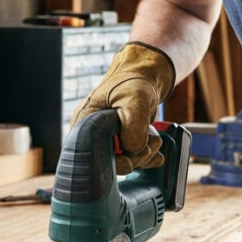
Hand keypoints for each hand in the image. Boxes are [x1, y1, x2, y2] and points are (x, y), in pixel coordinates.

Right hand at [71, 41, 174, 173]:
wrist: (142, 77)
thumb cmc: (132, 83)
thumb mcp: (134, 99)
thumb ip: (133, 125)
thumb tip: (133, 150)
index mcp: (84, 125)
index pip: (95, 157)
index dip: (118, 160)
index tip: (137, 149)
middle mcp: (91, 136)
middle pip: (111, 164)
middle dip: (136, 157)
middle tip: (152, 141)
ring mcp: (107, 141)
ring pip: (124, 163)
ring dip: (144, 155)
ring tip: (155, 138)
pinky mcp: (120, 143)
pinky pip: (132, 159)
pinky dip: (146, 159)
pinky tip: (157, 155)